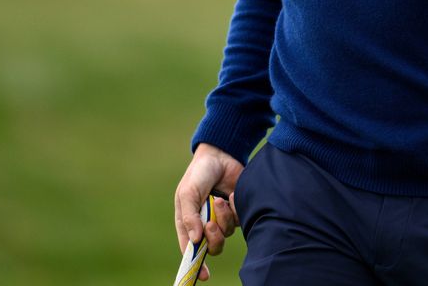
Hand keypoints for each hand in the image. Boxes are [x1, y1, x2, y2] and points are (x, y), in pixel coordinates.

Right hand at [174, 144, 243, 280]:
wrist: (221, 154)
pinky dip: (234, 209)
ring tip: (219, 199)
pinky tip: (230, 195)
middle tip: (211, 224)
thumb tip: (196, 240)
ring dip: (223, 218)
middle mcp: (205, 224)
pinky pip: (239, 220)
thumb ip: (189, 216)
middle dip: (214, 239)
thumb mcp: (188, 192)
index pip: (191, 250)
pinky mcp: (236, 211)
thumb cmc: (199, 173)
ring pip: (226, 233)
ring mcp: (221, 218)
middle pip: (212, 246)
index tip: (203, 275)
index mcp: (188, 222)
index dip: (196, 264)